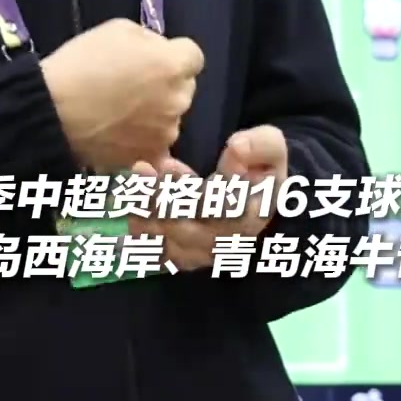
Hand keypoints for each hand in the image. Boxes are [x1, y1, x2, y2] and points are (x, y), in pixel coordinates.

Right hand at [41, 19, 203, 172]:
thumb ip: (149, 40)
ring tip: (121, 113)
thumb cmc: (83, 62)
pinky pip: (156, 146)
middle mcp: (179, 100)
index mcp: (173, 65)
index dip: (173, 56)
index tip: (151, 60)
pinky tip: (122, 134)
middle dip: (166, 85)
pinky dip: (143, 140)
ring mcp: (166, 132)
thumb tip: (159, 52)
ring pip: (170, 118)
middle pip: (183, 88)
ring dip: (155, 114)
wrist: (52, 110)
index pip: (193, 57)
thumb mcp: (118, 30)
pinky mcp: (150, 156)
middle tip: (133, 86)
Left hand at [127, 125, 288, 272]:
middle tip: (139, 170)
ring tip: (132, 184)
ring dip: (144, 215)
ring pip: (168, 244)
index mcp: (251, 215)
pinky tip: (129, 208)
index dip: (188, 190)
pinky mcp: (185, 256)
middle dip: (157, 200)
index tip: (167, 163)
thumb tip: (236, 148)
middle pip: (186, 230)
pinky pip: (157, 255)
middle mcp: (226, 242)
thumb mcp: (271, 146)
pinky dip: (140, 234)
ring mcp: (204, 253)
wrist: (257, 192)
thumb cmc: (260, 166)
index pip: (217, 210)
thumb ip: (260, 145)